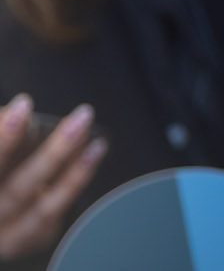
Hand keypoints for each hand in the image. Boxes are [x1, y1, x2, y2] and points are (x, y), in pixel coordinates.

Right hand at [0, 96, 105, 258]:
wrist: (2, 224)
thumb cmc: (4, 174)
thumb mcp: (8, 158)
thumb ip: (8, 136)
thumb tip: (19, 109)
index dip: (3, 136)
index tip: (22, 104)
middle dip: (10, 139)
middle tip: (29, 105)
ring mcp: (1, 230)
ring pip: (26, 191)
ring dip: (56, 153)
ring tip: (82, 120)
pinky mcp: (26, 238)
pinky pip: (52, 207)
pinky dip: (76, 176)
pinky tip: (96, 148)